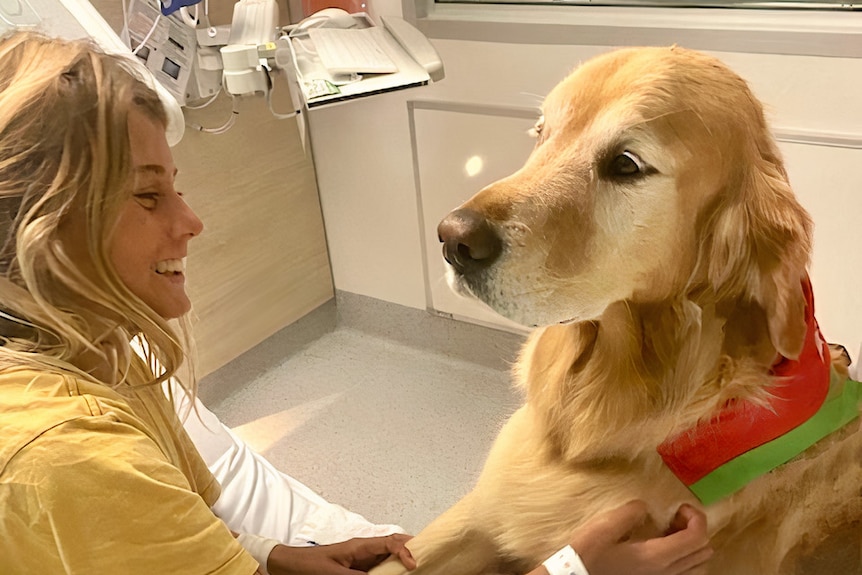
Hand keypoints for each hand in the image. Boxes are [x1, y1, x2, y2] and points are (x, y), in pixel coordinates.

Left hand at [267, 534, 416, 574]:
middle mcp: (364, 549)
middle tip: (427, 558)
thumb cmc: (308, 565)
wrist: (290, 566)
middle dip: (411, 549)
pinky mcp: (357, 569)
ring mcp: (362, 559)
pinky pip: (380, 567)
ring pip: (389, 556)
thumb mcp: (334, 573)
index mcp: (360, 545)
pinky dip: (391, 570)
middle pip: (394, 545)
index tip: (414, 564)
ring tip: (417, 567)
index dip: (405, 550)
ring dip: (402, 561)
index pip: (390, 542)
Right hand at [568, 501, 712, 574]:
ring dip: (692, 545)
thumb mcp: (605, 527)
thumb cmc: (589, 555)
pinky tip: (666, 549)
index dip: (696, 517)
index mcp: (656, 557)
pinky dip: (685, 559)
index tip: (680, 506)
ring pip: (698, 566)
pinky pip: (685, 574)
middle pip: (703, 552)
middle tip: (675, 517)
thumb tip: (646, 506)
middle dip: (696, 529)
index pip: (697, 537)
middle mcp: (666, 572)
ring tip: (671, 533)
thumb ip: (630, 513)